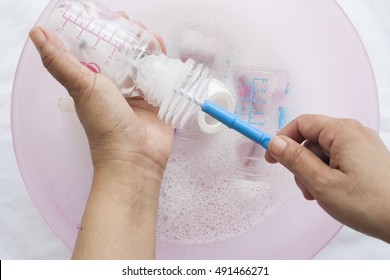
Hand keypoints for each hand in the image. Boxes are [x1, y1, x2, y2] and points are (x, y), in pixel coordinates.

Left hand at [29, 19, 172, 258]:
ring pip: (144, 63)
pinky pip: (161, 77)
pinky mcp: (157, 100)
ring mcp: (139, 94)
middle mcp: (117, 87)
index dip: (105, 32)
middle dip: (130, 36)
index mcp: (96, 82)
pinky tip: (164, 51)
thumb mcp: (82, 87)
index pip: (100, 50)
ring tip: (150, 34)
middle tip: (134, 24)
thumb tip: (36, 33)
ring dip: (147, 46)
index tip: (111, 18)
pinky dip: (164, 63)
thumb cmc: (106, 125)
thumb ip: (61, 61)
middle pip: (124, 54)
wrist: (135, 157)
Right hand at [265, 115, 389, 242]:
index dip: (282, 139)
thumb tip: (275, 143)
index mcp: (343, 132)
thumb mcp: (321, 183)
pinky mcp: (367, 158)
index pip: (302, 123)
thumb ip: (295, 160)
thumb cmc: (370, 203)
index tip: (271, 157)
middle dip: (301, 162)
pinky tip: (331, 192)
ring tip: (319, 194)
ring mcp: (362, 145)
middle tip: (303, 186)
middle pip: (312, 139)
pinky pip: (338, 159)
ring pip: (324, 152)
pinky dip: (328, 173)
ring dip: (313, 171)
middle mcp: (354, 133)